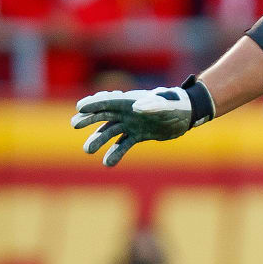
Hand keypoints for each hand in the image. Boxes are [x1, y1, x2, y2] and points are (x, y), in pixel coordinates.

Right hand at [72, 87, 199, 166]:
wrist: (187, 115)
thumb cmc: (177, 106)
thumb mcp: (166, 106)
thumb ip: (152, 106)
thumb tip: (136, 107)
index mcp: (132, 101)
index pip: (109, 101)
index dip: (94, 103)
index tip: (80, 108)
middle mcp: (128, 112)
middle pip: (104, 115)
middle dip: (89, 119)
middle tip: (75, 124)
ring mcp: (132, 124)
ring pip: (110, 132)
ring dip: (99, 139)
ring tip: (88, 150)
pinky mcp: (138, 135)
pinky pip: (123, 144)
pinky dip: (115, 153)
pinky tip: (107, 163)